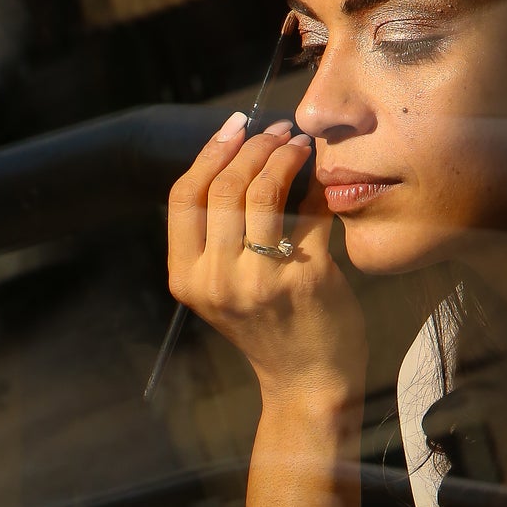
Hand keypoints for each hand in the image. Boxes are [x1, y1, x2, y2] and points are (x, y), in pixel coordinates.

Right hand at [167, 112, 365, 416]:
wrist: (306, 380)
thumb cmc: (267, 326)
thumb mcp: (220, 288)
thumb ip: (214, 237)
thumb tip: (234, 155)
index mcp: (186, 279)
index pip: (183, 197)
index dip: (209, 153)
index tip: (235, 126)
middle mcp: (216, 280)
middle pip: (222, 187)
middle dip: (252, 146)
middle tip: (276, 131)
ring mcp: (259, 281)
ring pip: (263, 192)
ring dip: (283, 155)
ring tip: (298, 143)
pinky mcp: (304, 278)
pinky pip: (309, 212)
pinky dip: (317, 186)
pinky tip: (322, 176)